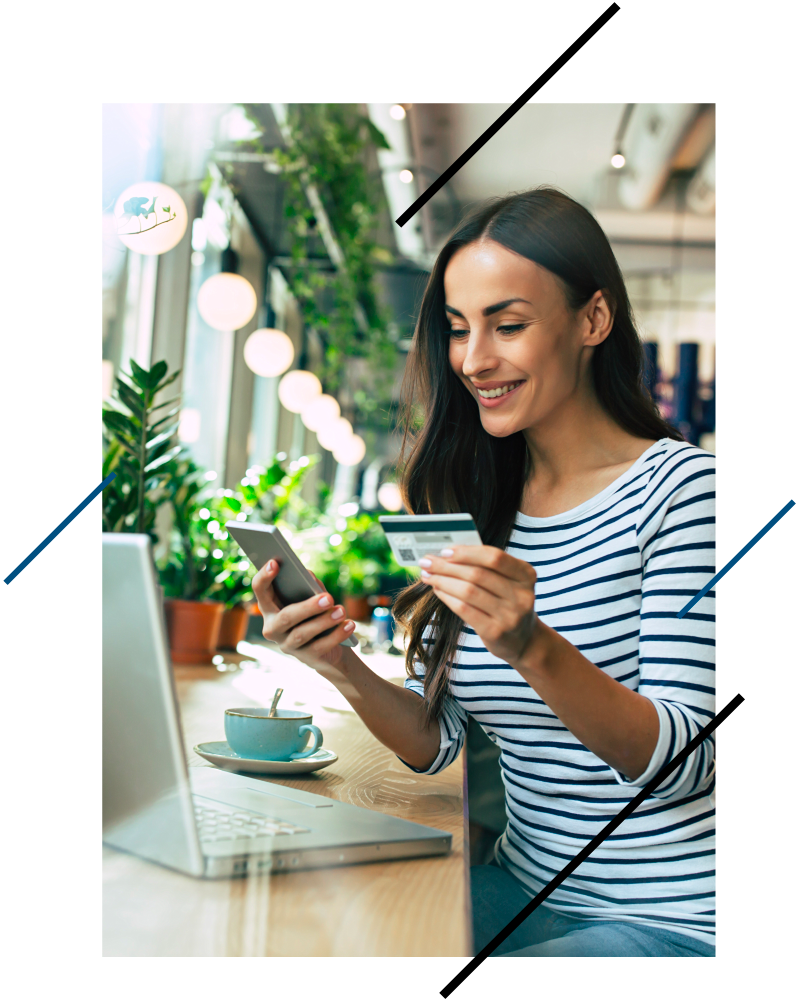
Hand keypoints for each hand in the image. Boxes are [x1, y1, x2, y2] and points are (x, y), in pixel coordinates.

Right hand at [251, 560, 354, 671]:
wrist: (327, 648)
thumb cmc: (315, 614)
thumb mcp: (312, 597)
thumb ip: (309, 586)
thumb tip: (309, 576)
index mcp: (270, 608)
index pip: (260, 590)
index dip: (264, 576)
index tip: (275, 562)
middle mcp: (273, 628)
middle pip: (286, 617)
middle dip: (307, 607)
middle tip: (328, 597)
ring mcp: (287, 645)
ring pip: (302, 634)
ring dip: (324, 621)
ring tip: (341, 611)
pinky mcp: (305, 658)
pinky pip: (320, 647)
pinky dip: (337, 635)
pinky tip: (349, 624)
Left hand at [419, 546, 537, 666]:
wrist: (523, 641)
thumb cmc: (508, 604)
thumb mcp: (508, 583)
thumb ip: (486, 567)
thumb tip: (447, 554)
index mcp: (526, 575)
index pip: (494, 557)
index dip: (467, 552)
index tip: (444, 550)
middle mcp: (522, 595)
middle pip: (477, 574)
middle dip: (447, 566)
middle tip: (427, 561)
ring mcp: (510, 615)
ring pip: (468, 591)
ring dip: (443, 580)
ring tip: (427, 575)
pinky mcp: (495, 631)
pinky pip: (464, 609)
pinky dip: (447, 597)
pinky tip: (437, 590)